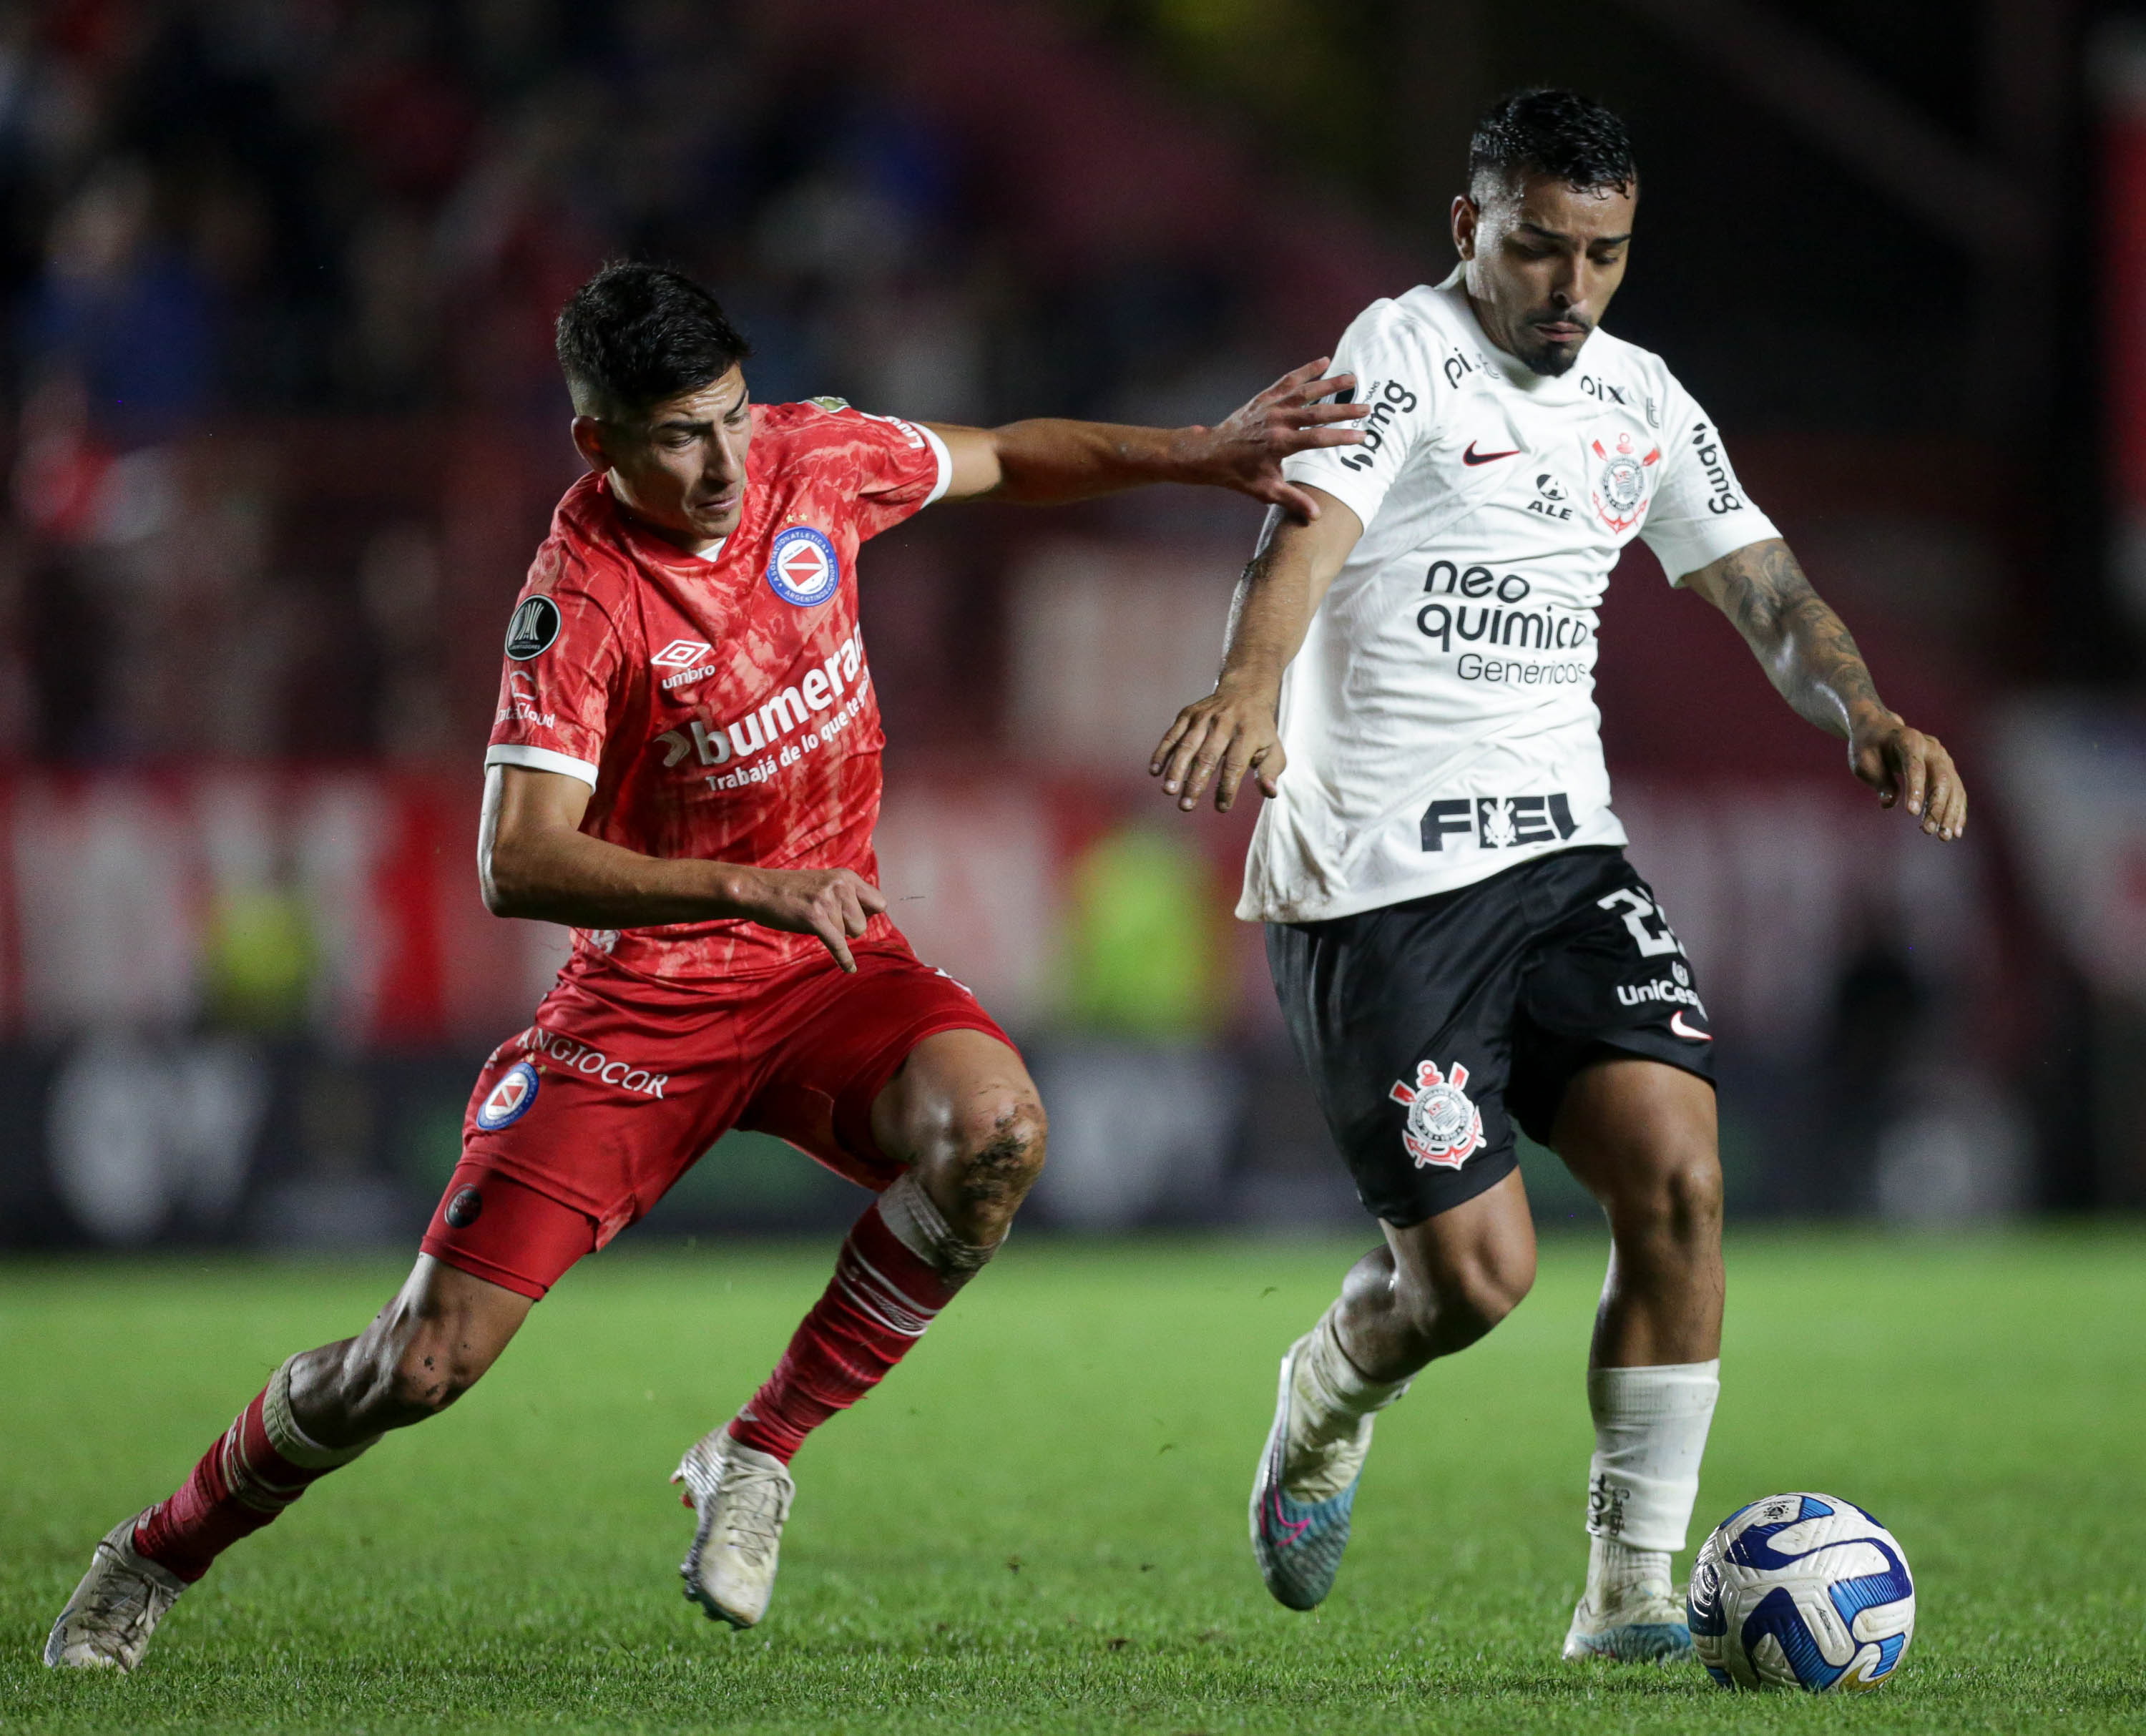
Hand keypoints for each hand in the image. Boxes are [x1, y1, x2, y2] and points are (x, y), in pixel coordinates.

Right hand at [732, 866, 888, 970]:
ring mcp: (828, 901)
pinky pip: (837, 945)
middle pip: (864, 924)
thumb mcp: (825, 883)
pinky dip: (844, 959)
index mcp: (847, 876)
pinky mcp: (815, 918)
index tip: (851, 918)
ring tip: (812, 920)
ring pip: (849, 935)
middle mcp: (841, 886)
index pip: (879, 903)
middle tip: (825, 920)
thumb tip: (868, 917)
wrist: (759, 889)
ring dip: (832, 934)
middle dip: (847, 929)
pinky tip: (849, 969)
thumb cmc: (791, 890)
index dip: (867, 915)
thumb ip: (847, 895)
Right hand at [1151, 682, 1285, 812]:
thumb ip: (1271, 771)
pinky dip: (1162, 752)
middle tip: (1186, 806)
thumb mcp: (1273, 748)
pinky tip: (1155, 771)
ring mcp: (1204, 717)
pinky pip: (1172, 734)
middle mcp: (1224, 723)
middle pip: (1208, 756)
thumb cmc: (1259, 729)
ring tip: (1169, 790)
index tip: (1222, 807)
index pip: (1235, 764)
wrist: (1244, 691)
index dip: (1227, 787)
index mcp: (1247, 733)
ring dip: (1176, 769)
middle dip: (1196, 782)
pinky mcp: (1188, 714)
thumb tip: (1269, 793)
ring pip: (1187, 745)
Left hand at [1180, 359, 1365, 519]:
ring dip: (1330, 384)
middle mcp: (1278, 421)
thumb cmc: (1240, 474)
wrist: (1211, 453)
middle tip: (1366, 408)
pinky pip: (1288, 380)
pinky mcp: (1265, 397)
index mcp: (1280, 443)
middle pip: (1317, 412)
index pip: (1318, 439)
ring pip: (1306, 391)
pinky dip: (1306, 371)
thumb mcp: (1266, 490)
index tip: (1362, 436)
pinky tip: (1324, 361)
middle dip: (1344, 410)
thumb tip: (1316, 516)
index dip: (1341, 437)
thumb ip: (1293, 499)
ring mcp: (1271, 406)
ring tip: (1353, 378)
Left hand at [1852, 713, 1965, 840]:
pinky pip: (1956, 791)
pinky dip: (1957, 810)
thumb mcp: (1863, 761)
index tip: (1911, 813)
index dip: (1915, 789)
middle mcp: (1932, 748)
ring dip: (1949, 813)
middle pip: (1940, 779)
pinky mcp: (1947, 769)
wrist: (1881, 730)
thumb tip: (1889, 803)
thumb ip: (1878, 780)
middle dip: (1936, 807)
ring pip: (1953, 787)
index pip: (1914, 766)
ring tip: (1944, 837)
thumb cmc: (1868, 747)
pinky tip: (1955, 830)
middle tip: (1929, 832)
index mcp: (1908, 740)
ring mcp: (1943, 758)